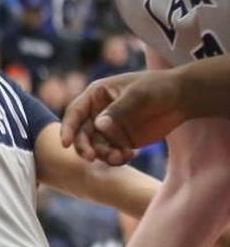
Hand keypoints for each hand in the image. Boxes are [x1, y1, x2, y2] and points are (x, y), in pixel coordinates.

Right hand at [60, 71, 183, 164]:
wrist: (182, 98)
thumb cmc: (157, 88)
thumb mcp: (137, 95)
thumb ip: (117, 111)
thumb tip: (98, 126)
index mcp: (95, 95)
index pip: (74, 112)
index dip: (67, 128)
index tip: (65, 144)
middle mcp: (98, 112)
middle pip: (81, 133)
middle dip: (84, 147)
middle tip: (92, 158)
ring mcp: (109, 128)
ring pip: (96, 146)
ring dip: (103, 154)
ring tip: (121, 156)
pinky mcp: (122, 140)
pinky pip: (111, 153)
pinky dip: (116, 158)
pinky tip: (129, 155)